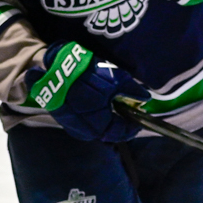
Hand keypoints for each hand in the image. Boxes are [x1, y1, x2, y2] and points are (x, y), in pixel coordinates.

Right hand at [26, 42, 150, 141]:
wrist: (57, 68)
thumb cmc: (90, 74)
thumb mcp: (117, 78)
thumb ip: (132, 90)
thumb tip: (145, 98)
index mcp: (100, 122)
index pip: (120, 132)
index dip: (131, 128)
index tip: (139, 121)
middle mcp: (85, 129)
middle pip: (107, 134)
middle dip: (119, 127)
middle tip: (128, 118)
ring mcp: (72, 126)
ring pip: (94, 131)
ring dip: (106, 125)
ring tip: (115, 113)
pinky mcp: (64, 119)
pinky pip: (83, 126)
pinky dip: (93, 121)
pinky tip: (98, 111)